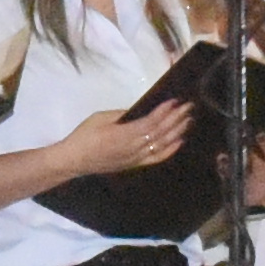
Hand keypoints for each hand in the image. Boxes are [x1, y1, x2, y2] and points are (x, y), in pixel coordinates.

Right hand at [60, 92, 199, 177]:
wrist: (75, 160)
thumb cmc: (84, 136)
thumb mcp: (101, 118)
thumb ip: (122, 115)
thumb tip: (140, 110)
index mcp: (123, 135)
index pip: (150, 122)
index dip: (164, 112)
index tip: (175, 101)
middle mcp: (133, 148)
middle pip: (160, 133)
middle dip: (176, 118)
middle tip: (189, 106)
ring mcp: (136, 158)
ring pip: (161, 145)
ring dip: (177, 132)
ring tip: (188, 120)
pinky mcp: (135, 164)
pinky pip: (156, 158)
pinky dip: (170, 150)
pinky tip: (180, 141)